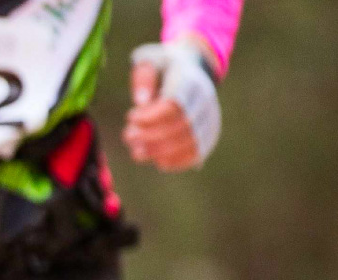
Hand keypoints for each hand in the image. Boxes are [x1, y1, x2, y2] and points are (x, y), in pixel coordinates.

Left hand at [125, 40, 220, 171]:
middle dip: (151, 136)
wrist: (192, 67)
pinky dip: (176, 162)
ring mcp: (209, 118)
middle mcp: (205, 100)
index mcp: (190, 81)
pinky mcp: (208, 134)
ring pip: (189, 142)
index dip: (150, 117)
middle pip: (181, 126)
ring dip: (160, 152)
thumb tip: (141, 101)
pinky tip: (157, 160)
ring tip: (137, 152)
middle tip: (128, 136)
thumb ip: (143, 77)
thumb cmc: (163, 67)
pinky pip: (196, 153)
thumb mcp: (149, 60)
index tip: (130, 116)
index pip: (173, 105)